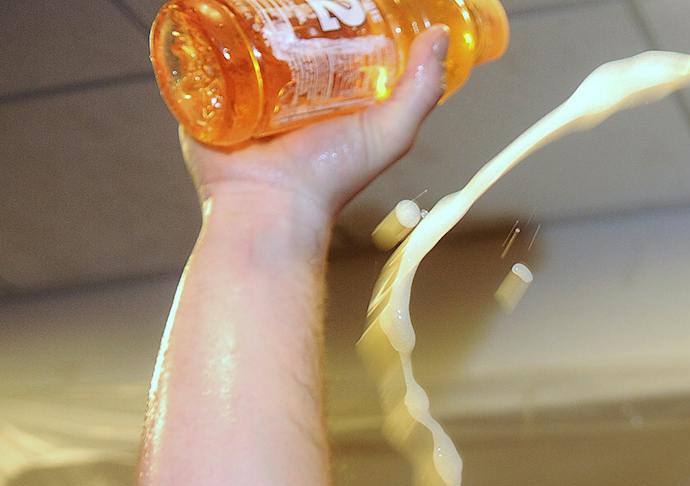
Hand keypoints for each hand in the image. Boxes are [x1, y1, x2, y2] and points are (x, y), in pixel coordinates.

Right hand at [180, 27, 449, 227]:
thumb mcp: (389, 132)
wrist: (271, 207)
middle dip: (280, 9)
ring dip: (239, 12)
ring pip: (235, 37)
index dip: (329, 15)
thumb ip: (419, 90)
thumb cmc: (331, 178)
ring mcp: (239, 91)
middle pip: (277, 34)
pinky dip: (195, 27)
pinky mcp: (202, 93)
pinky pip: (192, 54)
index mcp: (322, 96)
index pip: (324, 42)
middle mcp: (281, 92)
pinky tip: (205, 4)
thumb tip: (441, 35)